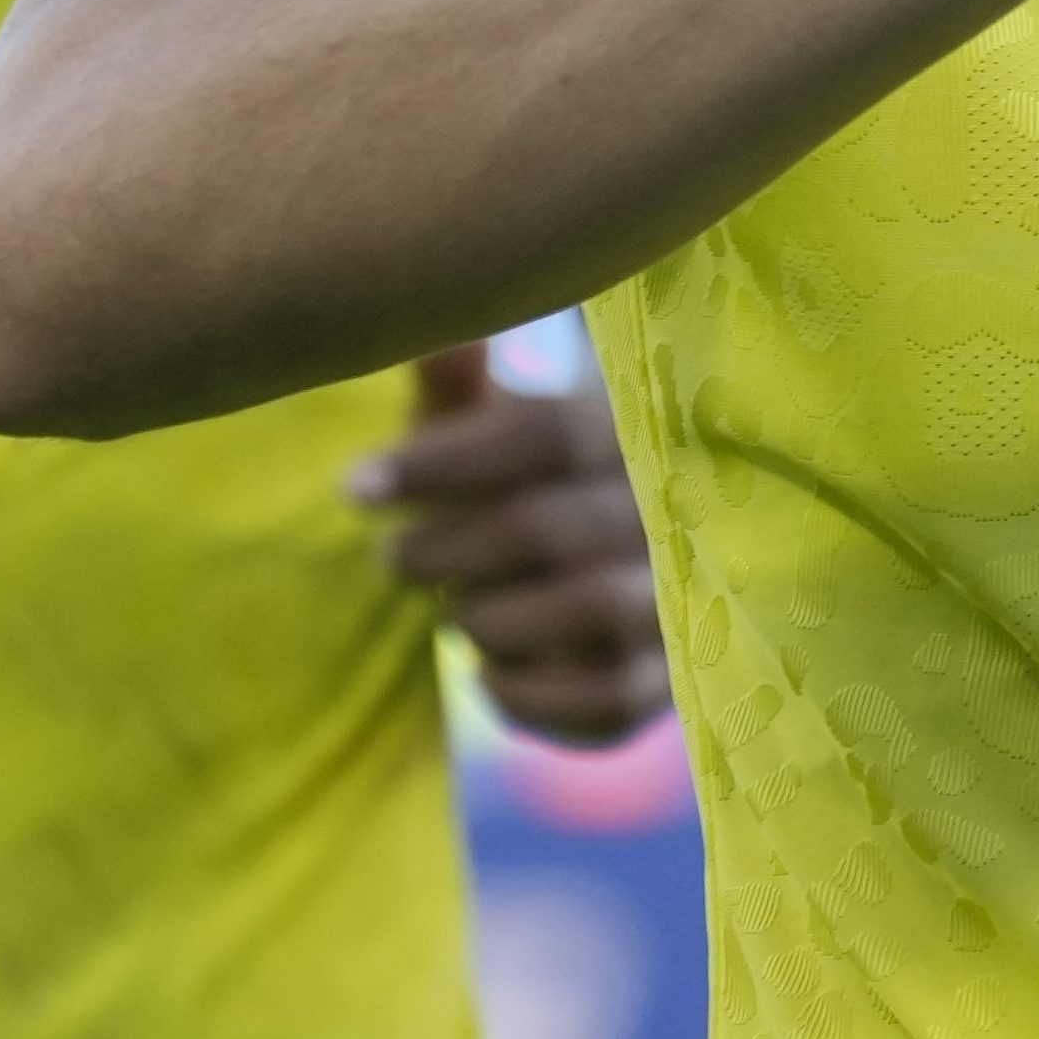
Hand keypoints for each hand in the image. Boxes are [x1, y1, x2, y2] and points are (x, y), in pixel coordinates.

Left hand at [361, 346, 667, 745]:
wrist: (646, 549)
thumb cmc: (539, 476)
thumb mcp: (501, 420)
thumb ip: (459, 386)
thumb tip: (424, 335)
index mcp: (630, 424)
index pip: (541, 435)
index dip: (441, 462)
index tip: (355, 487)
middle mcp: (673, 505)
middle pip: (552, 528)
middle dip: (447, 550)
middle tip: (394, 556)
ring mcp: (683, 595)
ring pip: (590, 611)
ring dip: (490, 619)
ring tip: (455, 610)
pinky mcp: (675, 679)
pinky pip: (606, 703)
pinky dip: (531, 695)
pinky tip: (492, 671)